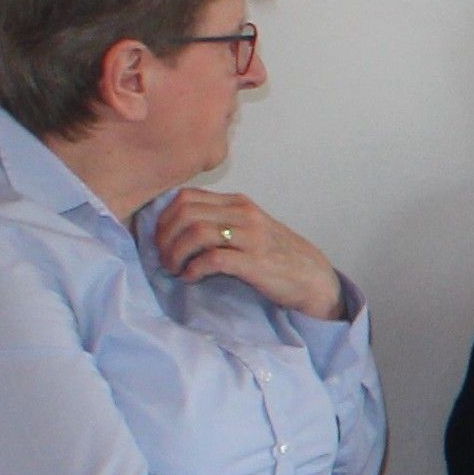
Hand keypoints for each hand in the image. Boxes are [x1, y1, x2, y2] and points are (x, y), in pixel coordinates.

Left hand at [155, 190, 344, 320]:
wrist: (313, 276)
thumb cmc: (276, 255)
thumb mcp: (249, 228)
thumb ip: (220, 221)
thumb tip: (175, 226)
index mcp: (239, 203)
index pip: (186, 197)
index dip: (163, 218)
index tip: (161, 239)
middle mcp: (244, 214)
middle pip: (185, 213)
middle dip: (165, 237)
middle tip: (164, 257)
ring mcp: (251, 237)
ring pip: (195, 233)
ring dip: (175, 254)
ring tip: (175, 269)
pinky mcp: (254, 262)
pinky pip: (212, 259)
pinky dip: (193, 269)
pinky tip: (191, 278)